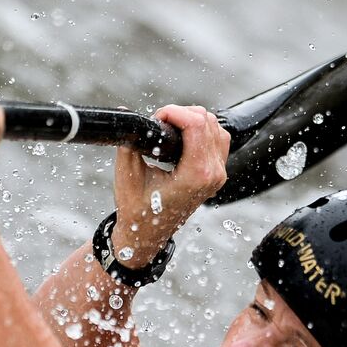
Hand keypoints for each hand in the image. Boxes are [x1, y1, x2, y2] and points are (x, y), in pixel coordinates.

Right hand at [112, 105, 230, 266]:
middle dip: (181, 114)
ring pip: (215, 126)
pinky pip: (218, 139)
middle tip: (160, 123)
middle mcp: (212, 173)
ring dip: (193, 120)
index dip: (174, 112)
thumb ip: (129, 145)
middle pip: (207, 121)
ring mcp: (218, 174)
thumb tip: (130, 120)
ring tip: (170, 128)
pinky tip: (184, 136)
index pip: (196, 125)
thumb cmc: (138, 212)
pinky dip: (203, 130)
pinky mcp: (217, 173)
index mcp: (195, 175)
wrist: (147, 234)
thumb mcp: (128, 176)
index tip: (156, 117)